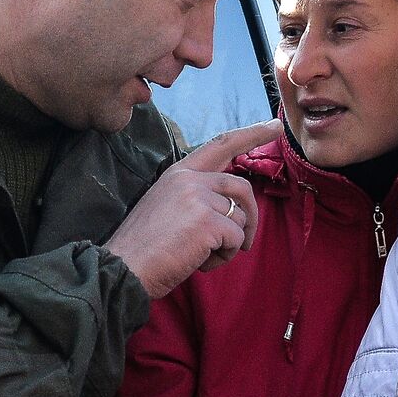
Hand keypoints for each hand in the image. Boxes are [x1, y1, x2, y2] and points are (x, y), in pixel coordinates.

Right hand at [106, 119, 281, 297]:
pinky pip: (236, 240)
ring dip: (228, 244)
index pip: (221, 145)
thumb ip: (197, 197)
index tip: (275, 126)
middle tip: (247, 244)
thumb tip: (234, 207)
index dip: (251, 134)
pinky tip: (198, 262)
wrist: (122, 269)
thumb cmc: (145, 247)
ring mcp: (199, 198)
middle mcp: (190, 179)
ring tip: (200, 255)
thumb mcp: (167, 207)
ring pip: (240, 219)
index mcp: (179, 173)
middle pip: (242, 188)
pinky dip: (224, 257)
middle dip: (251, 217)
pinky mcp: (208, 221)